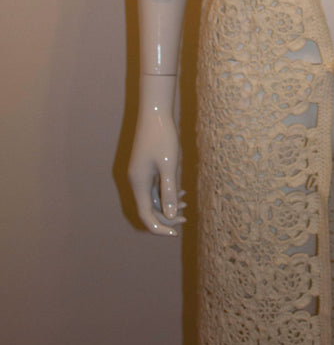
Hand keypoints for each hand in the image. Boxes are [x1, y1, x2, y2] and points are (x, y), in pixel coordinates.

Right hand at [127, 76, 185, 235]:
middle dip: (166, 216)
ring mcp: (141, 174)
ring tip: (185, 205)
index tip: (175, 232)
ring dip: (167, 204)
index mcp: (139, 183)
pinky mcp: (146, 166)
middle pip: (148, 209)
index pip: (146, 214)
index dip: (159, 227)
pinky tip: (181, 191)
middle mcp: (137, 180)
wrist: (156, 112)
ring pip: (152, 198)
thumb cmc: (163, 136)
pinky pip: (154, 187)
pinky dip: (166, 193)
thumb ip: (169, 191)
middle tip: (185, 217)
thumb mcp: (169, 165)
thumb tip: (169, 216)